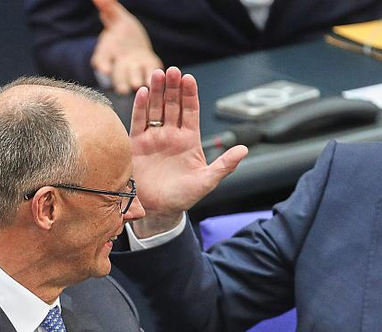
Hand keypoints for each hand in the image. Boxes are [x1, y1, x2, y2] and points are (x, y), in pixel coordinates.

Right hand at [90, 0, 162, 93]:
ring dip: (136, 82)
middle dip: (121, 81)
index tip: (105, 69)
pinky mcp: (149, 71)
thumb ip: (109, 8)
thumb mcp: (116, 17)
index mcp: (107, 55)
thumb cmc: (122, 30)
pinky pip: (150, 75)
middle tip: (123, 88)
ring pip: (133, 79)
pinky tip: (157, 79)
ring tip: (138, 85)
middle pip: (118, 77)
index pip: (101, 61)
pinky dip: (152, 77)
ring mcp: (134, 72)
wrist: (136, 44)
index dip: (103, 65)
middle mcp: (119, 67)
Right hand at [130, 67, 247, 237]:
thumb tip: (244, 149)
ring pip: (155, 109)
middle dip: (172, 87)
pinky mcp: (137, 145)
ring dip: (156, 91)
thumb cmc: (183, 198)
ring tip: (157, 74)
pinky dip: (140, 107)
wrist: (158, 211)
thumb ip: (224, 165)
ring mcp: (153, 138)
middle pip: (172, 105)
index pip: (190, 111)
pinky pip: (138, 122)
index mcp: (189, 140)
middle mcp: (171, 135)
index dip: (189, 95)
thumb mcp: (207, 181)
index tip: (188, 79)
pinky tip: (143, 92)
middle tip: (172, 70)